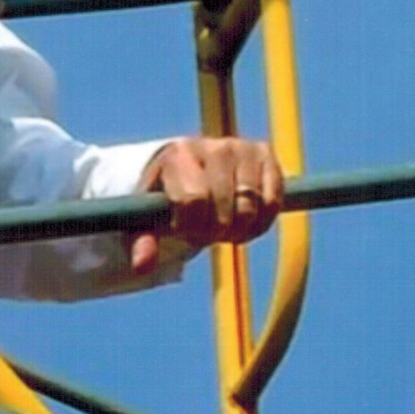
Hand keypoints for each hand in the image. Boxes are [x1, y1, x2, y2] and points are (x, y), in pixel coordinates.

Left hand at [129, 135, 283, 272]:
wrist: (188, 169)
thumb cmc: (165, 200)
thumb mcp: (147, 222)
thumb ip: (143, 243)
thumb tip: (141, 267)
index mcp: (178, 155)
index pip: (193, 202)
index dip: (190, 227)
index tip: (183, 229)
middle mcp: (214, 146)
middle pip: (224, 211)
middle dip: (213, 232)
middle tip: (204, 230)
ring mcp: (242, 148)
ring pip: (250, 209)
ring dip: (238, 230)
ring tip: (224, 226)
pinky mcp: (265, 154)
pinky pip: (273, 202)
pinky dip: (260, 223)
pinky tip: (245, 222)